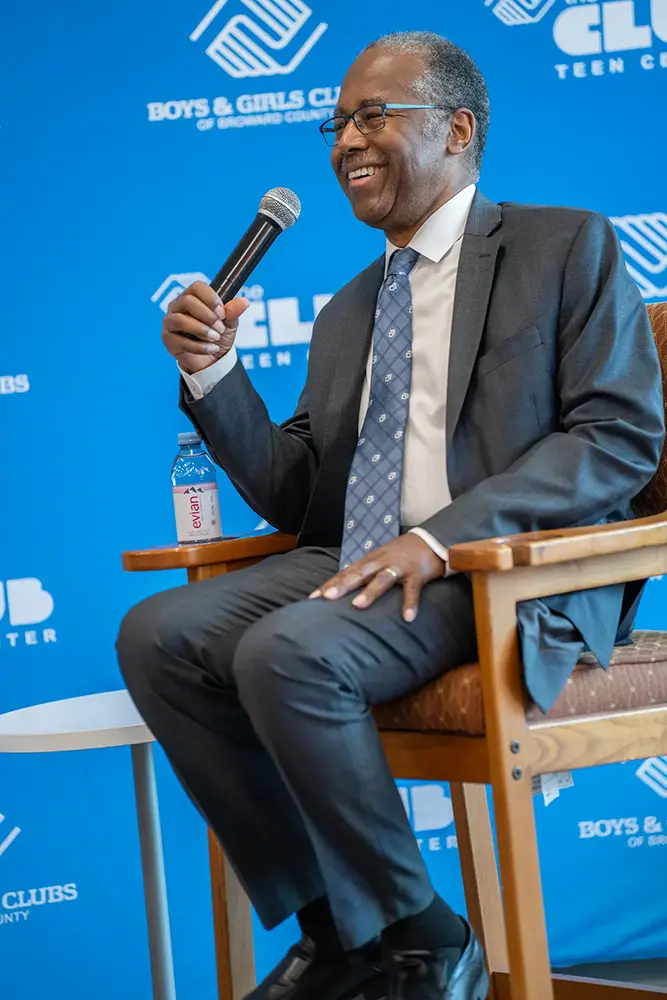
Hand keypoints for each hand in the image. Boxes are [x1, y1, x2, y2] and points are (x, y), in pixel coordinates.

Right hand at [162, 280, 248, 374]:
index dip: (210, 298)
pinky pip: (180, 341)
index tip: (222, 312)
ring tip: (215, 338)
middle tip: (220, 328)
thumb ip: (233, 312)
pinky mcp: (168, 340)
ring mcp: (170, 323)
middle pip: (187, 301)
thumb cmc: (217, 336)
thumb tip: (243, 302)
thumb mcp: (229, 323)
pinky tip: (211, 349)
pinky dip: (199, 346)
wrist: (213, 360)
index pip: (196, 287)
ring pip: (180, 320)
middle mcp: (177, 307)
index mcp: (191, 297)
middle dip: (207, 316)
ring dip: (201, 330)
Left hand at [309, 535, 445, 621]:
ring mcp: (399, 568)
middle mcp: (381, 563)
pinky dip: (410, 604)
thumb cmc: (401, 553)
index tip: (312, 598)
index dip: (330, 585)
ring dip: (370, 592)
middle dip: (343, 585)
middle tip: (327, 598)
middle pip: (359, 574)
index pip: (346, 573)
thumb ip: (363, 572)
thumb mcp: (379, 559)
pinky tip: (407, 618)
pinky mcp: (417, 575)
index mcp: (370, 561)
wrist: (431, 539)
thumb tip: (340, 585)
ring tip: (358, 606)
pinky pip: (412, 591)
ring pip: (382, 579)